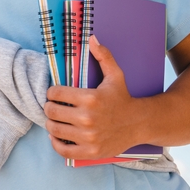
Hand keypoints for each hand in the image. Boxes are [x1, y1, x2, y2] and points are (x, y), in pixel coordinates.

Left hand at [43, 36, 148, 158]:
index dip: (52, 92)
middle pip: (51, 111)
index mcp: (90, 98)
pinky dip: (55, 143)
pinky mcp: (89, 151)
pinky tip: (57, 135)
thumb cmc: (123, 98)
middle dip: (49, 107)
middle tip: (53, 106)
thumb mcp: (115, 75)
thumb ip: (103, 56)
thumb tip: (92, 38)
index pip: (55, 93)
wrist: (139, 123)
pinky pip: (62, 150)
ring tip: (56, 119)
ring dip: (51, 123)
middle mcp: (87, 118)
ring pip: (54, 129)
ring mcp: (88, 137)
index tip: (54, 93)